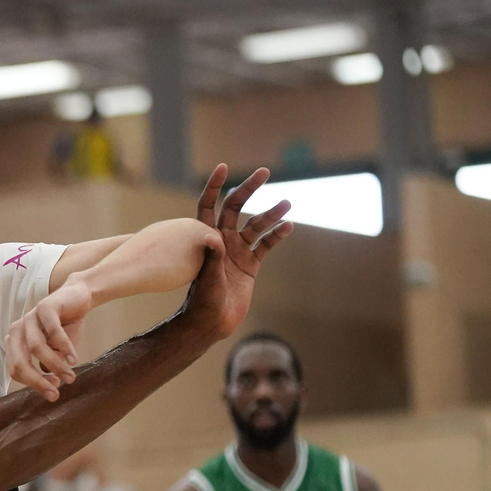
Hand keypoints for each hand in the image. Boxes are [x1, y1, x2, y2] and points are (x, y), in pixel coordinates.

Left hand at [4, 278, 85, 401]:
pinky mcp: (45, 306)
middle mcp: (18, 330)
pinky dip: (64, 347)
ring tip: (71, 376)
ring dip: (55, 365)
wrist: (78, 297)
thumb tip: (50, 384)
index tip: (52, 391)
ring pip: (37, 348)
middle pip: (20, 362)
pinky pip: (53, 330)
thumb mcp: (56, 350)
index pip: (16, 370)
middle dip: (38, 382)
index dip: (32, 383)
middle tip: (55, 394)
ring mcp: (30, 317)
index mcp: (15, 342)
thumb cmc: (64, 327)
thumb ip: (49, 365)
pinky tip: (74, 360)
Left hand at [184, 164, 293, 340]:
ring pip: (256, 226)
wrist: (212, 323)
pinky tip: (288, 226)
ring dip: (270, 214)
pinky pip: (266, 245)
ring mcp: (237, 252)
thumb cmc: (202, 302)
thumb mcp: (206, 280)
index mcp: (205, 239)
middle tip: (264, 172)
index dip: (214, 187)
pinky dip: (276, 235)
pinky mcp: (250, 265)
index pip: (208, 206)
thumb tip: (213, 238)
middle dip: (248, 189)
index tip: (224, 167)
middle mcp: (222, 241)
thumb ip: (210, 259)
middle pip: (236, 208)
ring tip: (287, 203)